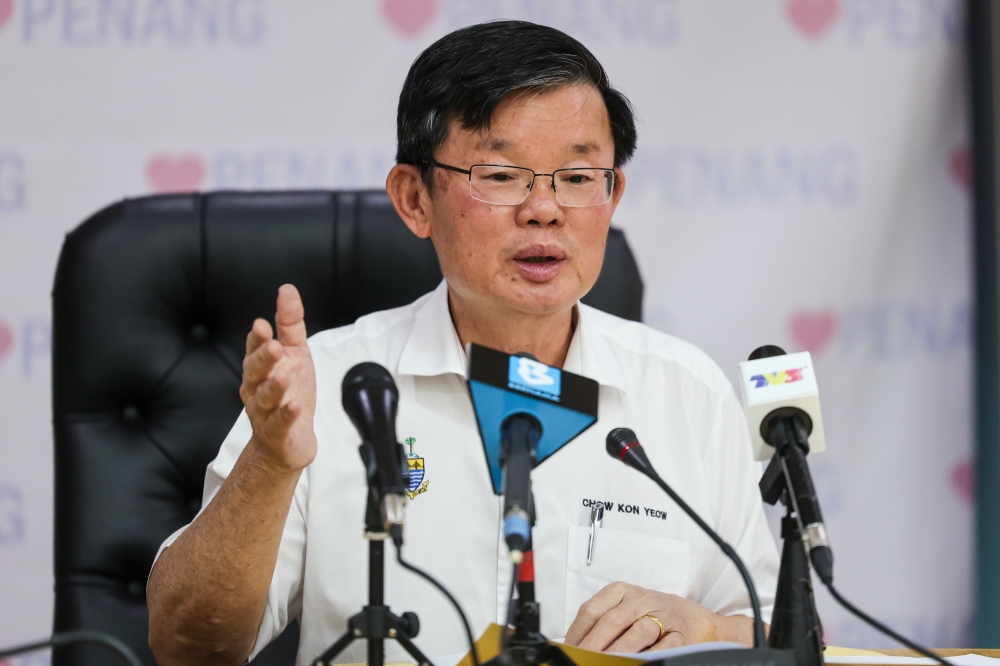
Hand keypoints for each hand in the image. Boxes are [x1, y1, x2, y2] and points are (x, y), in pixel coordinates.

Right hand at [239, 284, 316, 472]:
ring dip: (273, 387)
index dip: (257, 339)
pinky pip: (279, 423)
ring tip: (284, 376)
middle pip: (255, 372)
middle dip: (263, 359)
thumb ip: (290, 324)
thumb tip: (286, 289)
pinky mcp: (277, 433)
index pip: (254, 349)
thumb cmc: (290, 393)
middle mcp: (256, 388)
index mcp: (260, 367)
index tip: (262, 325)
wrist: (290, 440)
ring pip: (264, 398)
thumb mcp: (295, 354)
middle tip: (274, 347)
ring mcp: (264, 412)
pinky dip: (286, 415)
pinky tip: (296, 407)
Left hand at [565, 582, 750, 652]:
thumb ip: (599, 623)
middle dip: (595, 645)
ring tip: (606, 663)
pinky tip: (636, 664)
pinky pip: (662, 647)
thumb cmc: (647, 615)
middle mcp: (641, 599)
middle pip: (612, 621)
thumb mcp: (622, 609)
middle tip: (584, 661)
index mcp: (621, 590)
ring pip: (638, 632)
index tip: (570, 650)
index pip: (592, 610)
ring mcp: (662, 615)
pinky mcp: (678, 635)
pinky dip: (648, 657)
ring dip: (619, 652)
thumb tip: (574, 645)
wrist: (690, 618)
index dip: (578, 633)